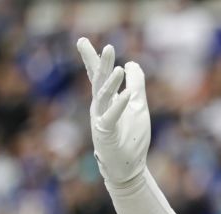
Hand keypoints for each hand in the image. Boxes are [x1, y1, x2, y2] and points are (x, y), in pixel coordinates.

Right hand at [76, 37, 150, 185]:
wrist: (127, 166)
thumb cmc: (131, 136)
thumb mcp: (139, 106)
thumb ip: (137, 84)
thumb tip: (132, 63)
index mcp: (106, 99)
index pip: (98, 76)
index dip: (92, 59)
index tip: (82, 40)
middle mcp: (100, 107)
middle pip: (99, 81)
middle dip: (101, 65)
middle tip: (107, 48)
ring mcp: (101, 119)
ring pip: (103, 97)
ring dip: (111, 83)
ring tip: (119, 68)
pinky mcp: (106, 133)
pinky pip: (112, 116)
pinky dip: (119, 105)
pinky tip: (127, 94)